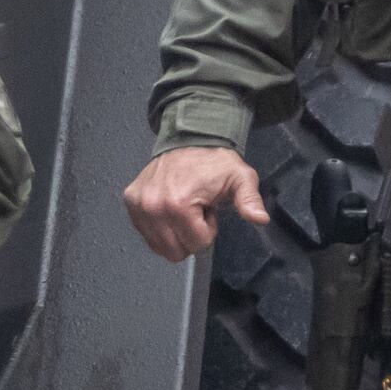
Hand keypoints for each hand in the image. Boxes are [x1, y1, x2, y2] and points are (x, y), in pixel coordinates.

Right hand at [122, 145, 267, 260]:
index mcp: (178, 204)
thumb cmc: (215, 161)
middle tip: (196, 209)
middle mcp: (152, 206)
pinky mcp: (130, 202)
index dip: (208, 230)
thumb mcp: (240, 179)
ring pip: (159, 247)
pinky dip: (160, 227)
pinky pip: (146, 235)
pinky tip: (170, 207)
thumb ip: (249, 200)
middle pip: (175, 250)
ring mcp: (138, 205)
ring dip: (175, 232)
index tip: (208, 209)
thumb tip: (260, 218)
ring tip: (184, 208)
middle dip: (190, 234)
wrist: (189, 139)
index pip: (196, 244)